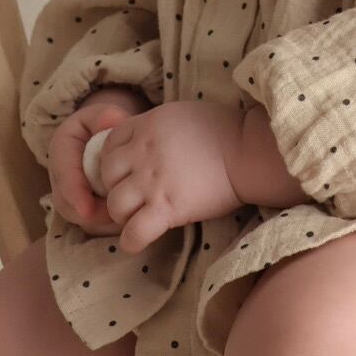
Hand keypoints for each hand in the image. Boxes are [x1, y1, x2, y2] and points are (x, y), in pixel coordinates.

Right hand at [45, 90, 149, 234]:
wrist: (103, 136)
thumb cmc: (105, 124)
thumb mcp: (102, 114)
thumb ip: (105, 116)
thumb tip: (110, 123)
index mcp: (61, 149)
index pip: (63, 175)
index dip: (74, 193)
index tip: (87, 209)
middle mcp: (61, 176)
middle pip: (67, 205)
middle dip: (91, 214)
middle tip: (119, 215)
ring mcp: (70, 194)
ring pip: (80, 218)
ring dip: (102, 222)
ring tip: (127, 217)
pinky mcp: (83, 208)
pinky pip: (93, 224)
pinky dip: (108, 225)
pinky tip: (128, 218)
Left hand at [86, 100, 246, 253]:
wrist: (249, 150)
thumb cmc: (225, 130)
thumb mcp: (181, 114)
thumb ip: (156, 127)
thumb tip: (147, 140)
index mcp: (147, 124)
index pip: (108, 144)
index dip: (112, 160)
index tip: (124, 172)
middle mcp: (143, 152)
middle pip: (106, 175)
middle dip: (114, 187)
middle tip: (130, 196)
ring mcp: (153, 181)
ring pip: (115, 205)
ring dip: (121, 215)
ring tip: (135, 218)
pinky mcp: (167, 208)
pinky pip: (134, 232)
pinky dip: (131, 241)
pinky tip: (137, 241)